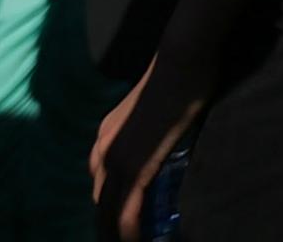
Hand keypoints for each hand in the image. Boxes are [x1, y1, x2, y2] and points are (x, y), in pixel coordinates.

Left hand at [92, 51, 210, 240]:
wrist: (181, 59)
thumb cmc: (178, 75)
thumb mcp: (156, 110)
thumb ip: (153, 129)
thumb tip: (166, 140)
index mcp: (106, 135)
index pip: (101, 181)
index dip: (110, 204)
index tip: (124, 217)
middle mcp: (103, 149)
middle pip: (101, 201)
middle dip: (110, 223)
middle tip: (127, 236)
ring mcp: (117, 159)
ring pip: (109, 210)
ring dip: (117, 230)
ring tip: (131, 241)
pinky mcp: (135, 167)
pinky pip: (127, 209)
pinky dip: (129, 230)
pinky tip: (136, 240)